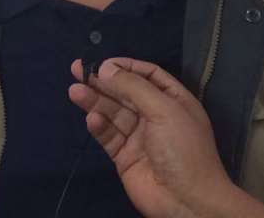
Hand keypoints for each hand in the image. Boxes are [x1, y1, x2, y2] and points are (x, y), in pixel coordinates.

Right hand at [69, 58, 263, 217]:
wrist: (188, 202)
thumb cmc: (183, 149)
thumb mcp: (164, 110)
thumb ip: (133, 87)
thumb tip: (105, 68)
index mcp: (173, 100)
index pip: (147, 75)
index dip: (125, 66)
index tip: (102, 62)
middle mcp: (155, 115)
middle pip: (125, 92)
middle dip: (103, 81)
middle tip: (78, 69)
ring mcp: (139, 137)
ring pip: (113, 113)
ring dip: (95, 101)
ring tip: (75, 91)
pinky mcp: (125, 156)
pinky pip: (109, 136)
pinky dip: (100, 127)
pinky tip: (92, 120)